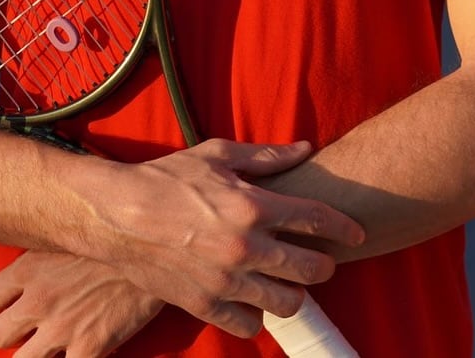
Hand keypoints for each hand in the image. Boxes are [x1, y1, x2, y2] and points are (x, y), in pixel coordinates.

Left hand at [0, 252, 160, 357]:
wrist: (162, 246)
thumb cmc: (122, 236)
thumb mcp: (77, 234)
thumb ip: (53, 250)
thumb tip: (43, 254)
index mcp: (31, 267)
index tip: (13, 310)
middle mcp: (40, 298)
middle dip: (15, 334)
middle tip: (35, 330)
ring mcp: (62, 326)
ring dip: (37, 355)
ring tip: (55, 346)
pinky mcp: (90, 346)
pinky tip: (84, 353)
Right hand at [78, 139, 362, 336]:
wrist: (117, 216)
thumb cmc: (169, 178)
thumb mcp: (219, 155)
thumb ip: (268, 156)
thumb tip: (307, 148)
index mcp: (254, 206)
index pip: (316, 219)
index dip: (344, 227)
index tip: (357, 233)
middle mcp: (245, 246)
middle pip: (310, 268)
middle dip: (326, 266)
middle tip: (324, 261)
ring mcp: (225, 280)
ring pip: (285, 302)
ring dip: (295, 294)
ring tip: (290, 283)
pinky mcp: (202, 303)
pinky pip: (246, 325)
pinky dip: (256, 318)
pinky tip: (255, 302)